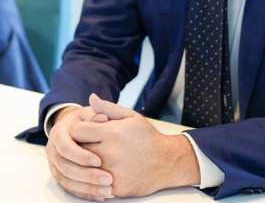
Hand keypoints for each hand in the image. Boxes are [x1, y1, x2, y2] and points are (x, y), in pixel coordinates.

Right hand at [46, 105, 113, 201]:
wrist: (79, 125)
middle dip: (86, 174)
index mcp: (59, 132)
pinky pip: (69, 187)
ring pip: (66, 180)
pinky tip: (100, 196)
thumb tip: (103, 116)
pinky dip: (84, 193)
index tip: (99, 161)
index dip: (80, 155)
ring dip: (86, 187)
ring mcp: (55, 164)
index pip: (65, 147)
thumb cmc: (89, 118)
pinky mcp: (60, 174)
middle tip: (107, 178)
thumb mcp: (94, 112)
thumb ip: (99, 112)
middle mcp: (53, 149)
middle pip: (65, 166)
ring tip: (107, 189)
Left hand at [72, 94, 200, 197]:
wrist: (166, 162)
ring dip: (84, 164)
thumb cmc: (147, 137)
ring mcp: (110, 172)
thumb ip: (108, 108)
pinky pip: (93, 183)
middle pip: (77, 150)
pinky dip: (94, 178)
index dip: (79, 130)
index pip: (77, 131)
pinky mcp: (113, 188)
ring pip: (82, 169)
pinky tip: (101, 172)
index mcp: (112, 132)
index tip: (84, 131)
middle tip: (86, 144)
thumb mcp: (131, 117)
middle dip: (79, 146)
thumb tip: (91, 98)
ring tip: (92, 158)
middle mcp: (109, 152)